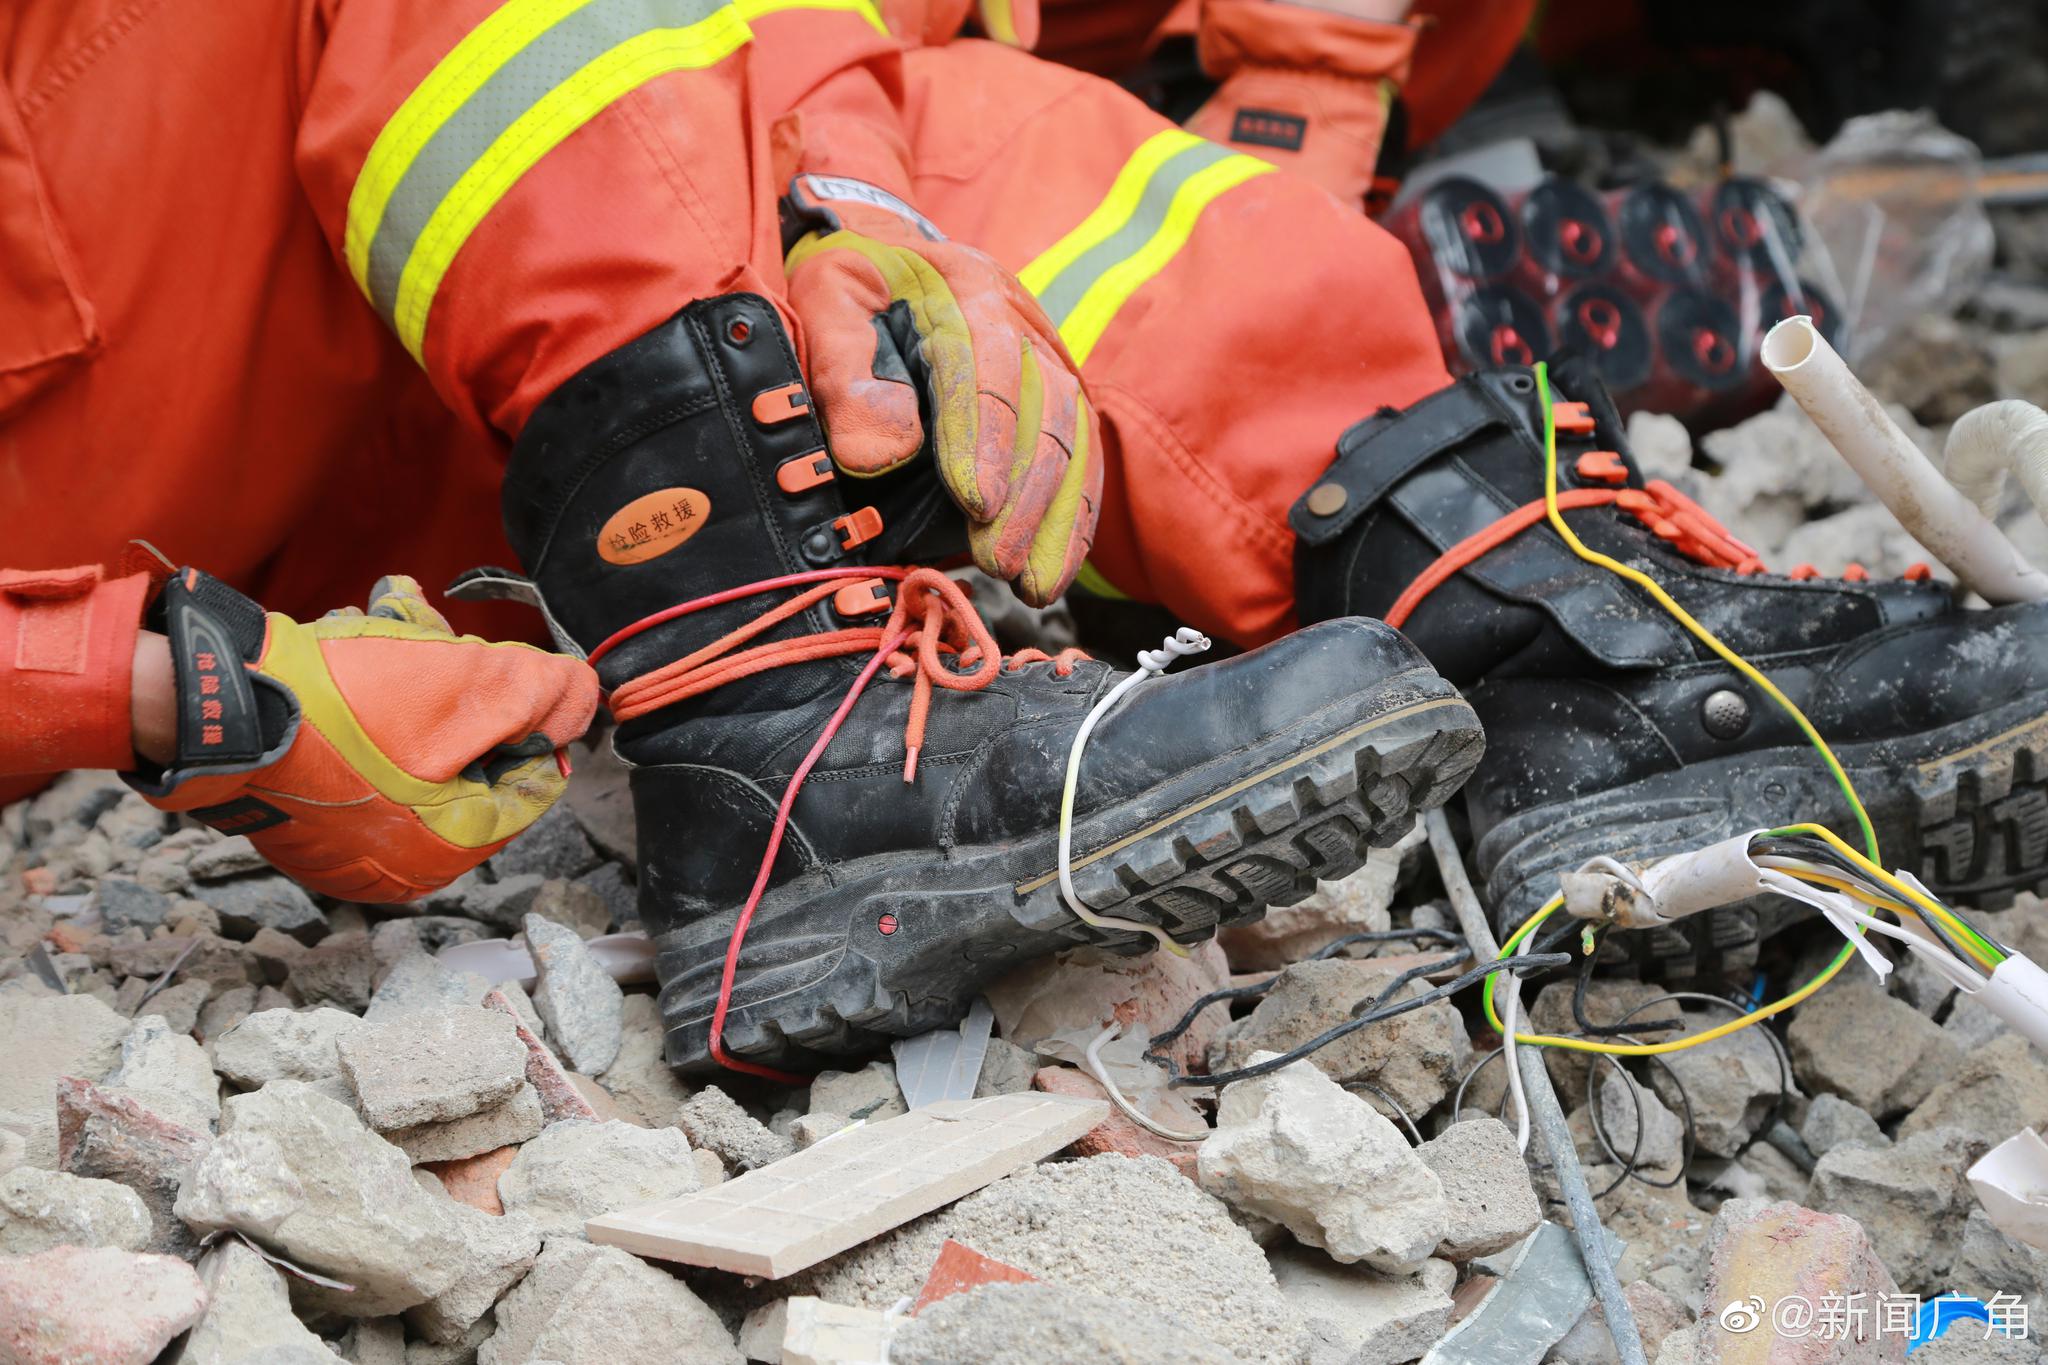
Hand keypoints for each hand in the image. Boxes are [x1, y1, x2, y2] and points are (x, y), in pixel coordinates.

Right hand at [131, 570, 598, 901]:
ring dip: (410, 671)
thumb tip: (585, 699)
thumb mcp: (467, 689)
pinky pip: (359, 744)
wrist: (209, 704)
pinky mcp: (300, 802)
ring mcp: (342, 833)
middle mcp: (395, 858)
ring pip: (413, 739)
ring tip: (385, 621)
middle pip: (468, 757)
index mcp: (447, 851)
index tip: (505, 670)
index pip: (529, 784)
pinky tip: (350, 636)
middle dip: (458, 684)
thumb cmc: (341, 707)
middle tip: (435, 637)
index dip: (530, 719)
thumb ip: (541, 697)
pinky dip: (363, 688)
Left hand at [785, 193, 1102, 605]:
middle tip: (998, 562)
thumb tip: (880, 454)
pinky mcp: (1058, 392)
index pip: (987, 364)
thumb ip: (843, 369)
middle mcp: (1021, 320)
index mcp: (964, 288)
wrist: (886, 254)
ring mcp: (1049, 357)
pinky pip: (1080, 455)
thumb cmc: (850, 287)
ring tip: (1034, 584)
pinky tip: (1056, 569)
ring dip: (1056, 518)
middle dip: (1025, 495)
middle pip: (1043, 408)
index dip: (984, 438)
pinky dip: (1072, 516)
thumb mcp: (824, 302)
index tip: (976, 503)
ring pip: (1072, 438)